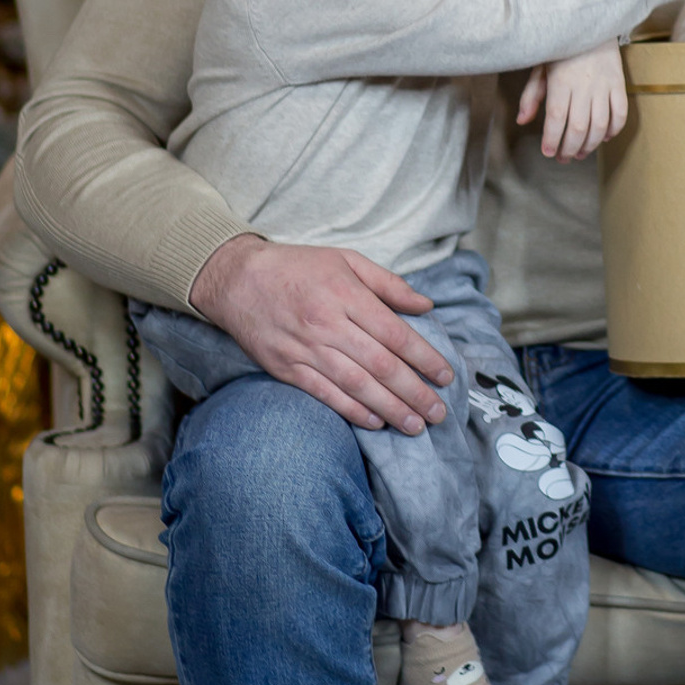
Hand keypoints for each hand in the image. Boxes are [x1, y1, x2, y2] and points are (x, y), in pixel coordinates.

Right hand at [188, 234, 453, 434]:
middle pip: (380, 365)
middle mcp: (328, 325)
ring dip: (390, 409)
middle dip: (414, 393)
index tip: (446, 376)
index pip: (395, 333)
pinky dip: (352, 411)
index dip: (424, 358)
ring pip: (356, 386)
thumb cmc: (298, 266)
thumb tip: (426, 305)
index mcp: (346, 295)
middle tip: (439, 413)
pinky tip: (375, 422)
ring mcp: (305, 350)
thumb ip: (388, 284)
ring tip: (416, 425)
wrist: (237, 279)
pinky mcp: (285, 369)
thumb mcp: (347, 260)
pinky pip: (325, 395)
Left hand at [521, 41, 626, 159]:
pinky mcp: (619, 83)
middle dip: (570, 148)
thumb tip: (522, 121)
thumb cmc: (561, 47)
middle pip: (578, 126)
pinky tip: (604, 137)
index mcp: (561, 81)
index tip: (548, 152)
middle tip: (564, 158)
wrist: (591, 24)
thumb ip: (532, 95)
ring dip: (590, 144)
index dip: (552, 139)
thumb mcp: (540, 67)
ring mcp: (604, 85)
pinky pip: (621, 113)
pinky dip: (614, 130)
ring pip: (600, 124)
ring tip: (581, 153)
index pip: (556, 118)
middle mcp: (584, 85)